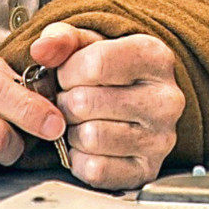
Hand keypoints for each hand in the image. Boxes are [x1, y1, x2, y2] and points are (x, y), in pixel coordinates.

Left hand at [27, 23, 184, 189]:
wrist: (132, 99)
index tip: (68, 74)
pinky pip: (95, 170)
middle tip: (73, 100)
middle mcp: (166, 99)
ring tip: (82, 121)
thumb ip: (62, 38)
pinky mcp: (147, 170)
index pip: (95, 64)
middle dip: (67, 101)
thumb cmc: (108, 70)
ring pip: (89, 137)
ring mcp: (161, 138)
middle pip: (86, 102)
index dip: (67, 71)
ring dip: (72, 131)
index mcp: (156, 57)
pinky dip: (81, 160)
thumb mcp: (87, 43)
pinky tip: (89, 146)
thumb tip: (42, 50)